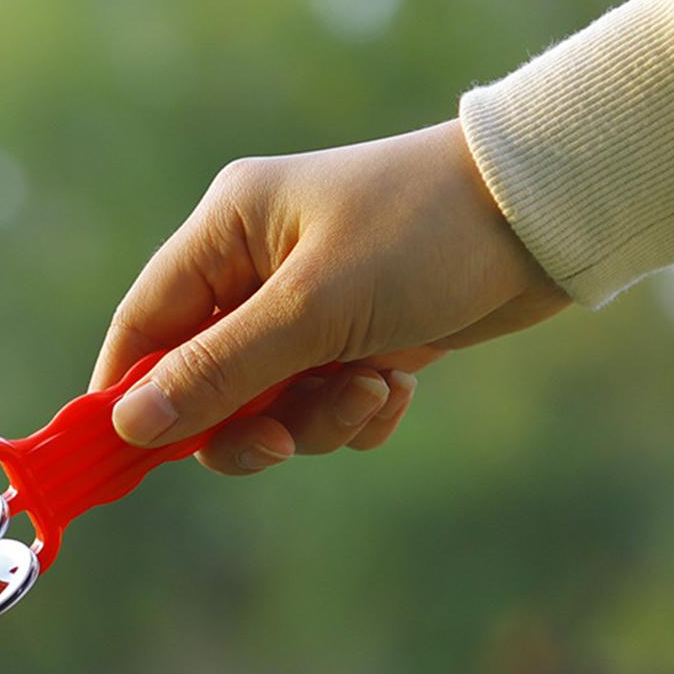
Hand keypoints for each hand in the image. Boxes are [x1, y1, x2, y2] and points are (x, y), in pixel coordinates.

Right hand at [90, 120, 569, 473]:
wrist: (550, 214)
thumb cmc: (422, 236)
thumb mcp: (311, 311)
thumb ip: (217, 371)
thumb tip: (130, 425)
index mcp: (226, 232)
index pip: (143, 324)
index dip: (130, 394)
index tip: (124, 458)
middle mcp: (257, 266)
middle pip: (205, 380)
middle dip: (249, 420)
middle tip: (283, 442)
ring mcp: (309, 302)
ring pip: (270, 402)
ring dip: (317, 417)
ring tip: (375, 387)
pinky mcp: (359, 333)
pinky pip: (323, 401)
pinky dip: (355, 410)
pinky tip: (399, 385)